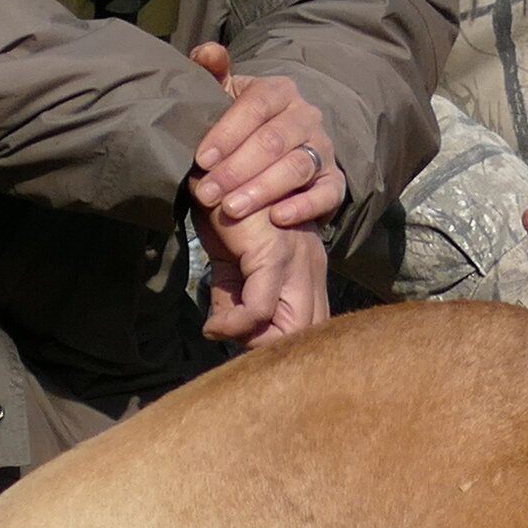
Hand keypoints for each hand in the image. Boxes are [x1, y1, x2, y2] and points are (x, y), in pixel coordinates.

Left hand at [183, 41, 343, 233]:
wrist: (266, 169)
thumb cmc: (235, 134)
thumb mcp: (220, 102)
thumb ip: (210, 75)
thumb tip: (208, 52)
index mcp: (278, 91)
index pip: (256, 105)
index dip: (228, 132)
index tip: (201, 159)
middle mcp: (306, 116)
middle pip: (273, 140)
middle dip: (237, 168)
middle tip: (207, 192)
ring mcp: (323, 149)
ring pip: (296, 167)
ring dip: (262, 189)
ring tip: (232, 208)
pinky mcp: (334, 182)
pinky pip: (326, 193)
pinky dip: (304, 206)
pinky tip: (278, 218)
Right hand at [198, 191, 330, 343]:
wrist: (215, 178)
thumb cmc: (228, 219)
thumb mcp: (233, 269)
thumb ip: (236, 302)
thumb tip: (224, 334)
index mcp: (308, 271)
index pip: (312, 326)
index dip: (278, 344)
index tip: (241, 342)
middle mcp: (313, 268)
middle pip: (310, 331)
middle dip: (270, 349)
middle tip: (232, 340)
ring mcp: (299, 261)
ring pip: (292, 328)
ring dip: (254, 341)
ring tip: (223, 329)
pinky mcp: (275, 254)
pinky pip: (260, 308)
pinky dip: (236, 324)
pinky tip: (215, 323)